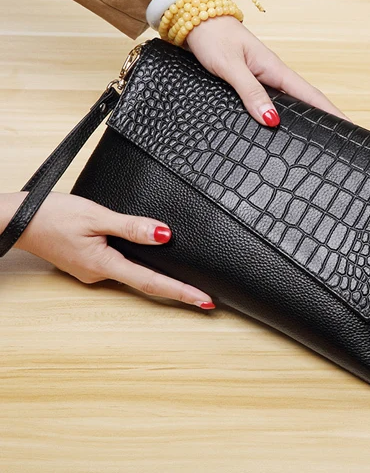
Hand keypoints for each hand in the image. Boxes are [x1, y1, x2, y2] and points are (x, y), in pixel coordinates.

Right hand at [9, 192, 214, 309]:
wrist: (16, 220)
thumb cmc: (51, 215)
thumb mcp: (96, 216)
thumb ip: (131, 227)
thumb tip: (164, 235)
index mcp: (105, 264)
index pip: (152, 282)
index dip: (181, 292)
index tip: (204, 301)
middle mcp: (101, 274)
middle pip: (145, 282)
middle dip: (175, 290)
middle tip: (204, 296)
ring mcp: (94, 270)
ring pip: (132, 273)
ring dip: (157, 276)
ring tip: (186, 282)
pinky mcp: (89, 263)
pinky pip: (120, 265)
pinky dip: (138, 265)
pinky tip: (148, 260)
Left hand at [185, 10, 348, 126]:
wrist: (196, 22)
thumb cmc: (213, 38)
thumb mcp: (231, 67)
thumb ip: (250, 92)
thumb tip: (270, 119)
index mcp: (275, 69)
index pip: (311, 95)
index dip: (331, 112)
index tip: (348, 127)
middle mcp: (273, 75)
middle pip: (305, 101)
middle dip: (323, 120)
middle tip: (337, 141)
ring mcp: (264, 79)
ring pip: (290, 103)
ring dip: (305, 119)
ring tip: (317, 139)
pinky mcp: (252, 83)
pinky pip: (273, 101)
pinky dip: (283, 114)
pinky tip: (282, 126)